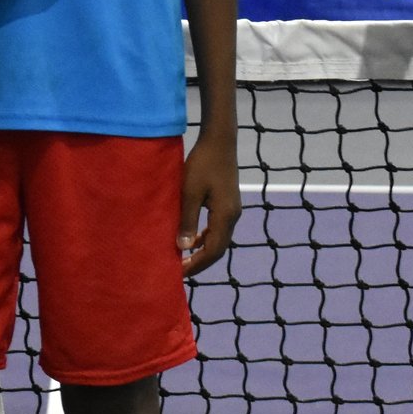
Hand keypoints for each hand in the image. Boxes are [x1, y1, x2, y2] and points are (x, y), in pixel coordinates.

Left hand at [178, 128, 240, 276]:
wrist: (220, 141)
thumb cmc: (202, 163)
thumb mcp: (190, 191)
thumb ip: (188, 220)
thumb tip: (184, 247)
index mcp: (225, 215)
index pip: (213, 250)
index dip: (196, 264)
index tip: (179, 273)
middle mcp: (233, 216)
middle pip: (219, 248)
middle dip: (200, 262)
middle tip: (180, 271)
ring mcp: (233, 210)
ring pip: (219, 239)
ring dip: (203, 251)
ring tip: (184, 259)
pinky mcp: (229, 203)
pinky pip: (219, 229)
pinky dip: (206, 238)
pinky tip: (194, 240)